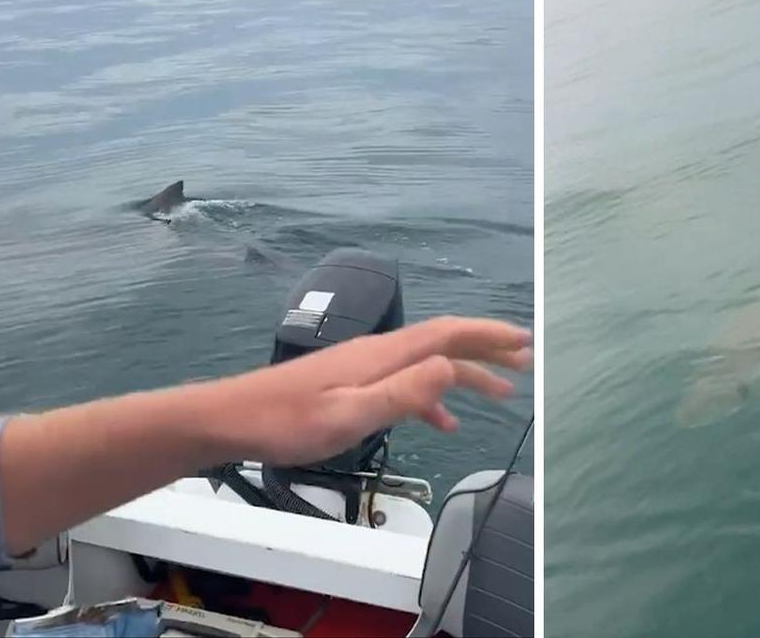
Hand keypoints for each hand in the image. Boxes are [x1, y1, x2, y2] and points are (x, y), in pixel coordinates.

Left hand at [209, 316, 532, 465]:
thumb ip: (403, 393)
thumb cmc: (286, 423)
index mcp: (383, 355)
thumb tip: (453, 368)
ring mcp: (365, 365)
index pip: (448, 335)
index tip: (525, 342)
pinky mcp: (352, 382)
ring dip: (467, 375)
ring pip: (429, 363)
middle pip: (445, 343)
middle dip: (488, 351)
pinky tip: (443, 422)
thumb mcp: (350, 415)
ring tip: (502, 393)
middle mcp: (379, 352)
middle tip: (526, 362)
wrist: (232, 419)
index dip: (489, 336)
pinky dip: (433, 398)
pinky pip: (406, 383)